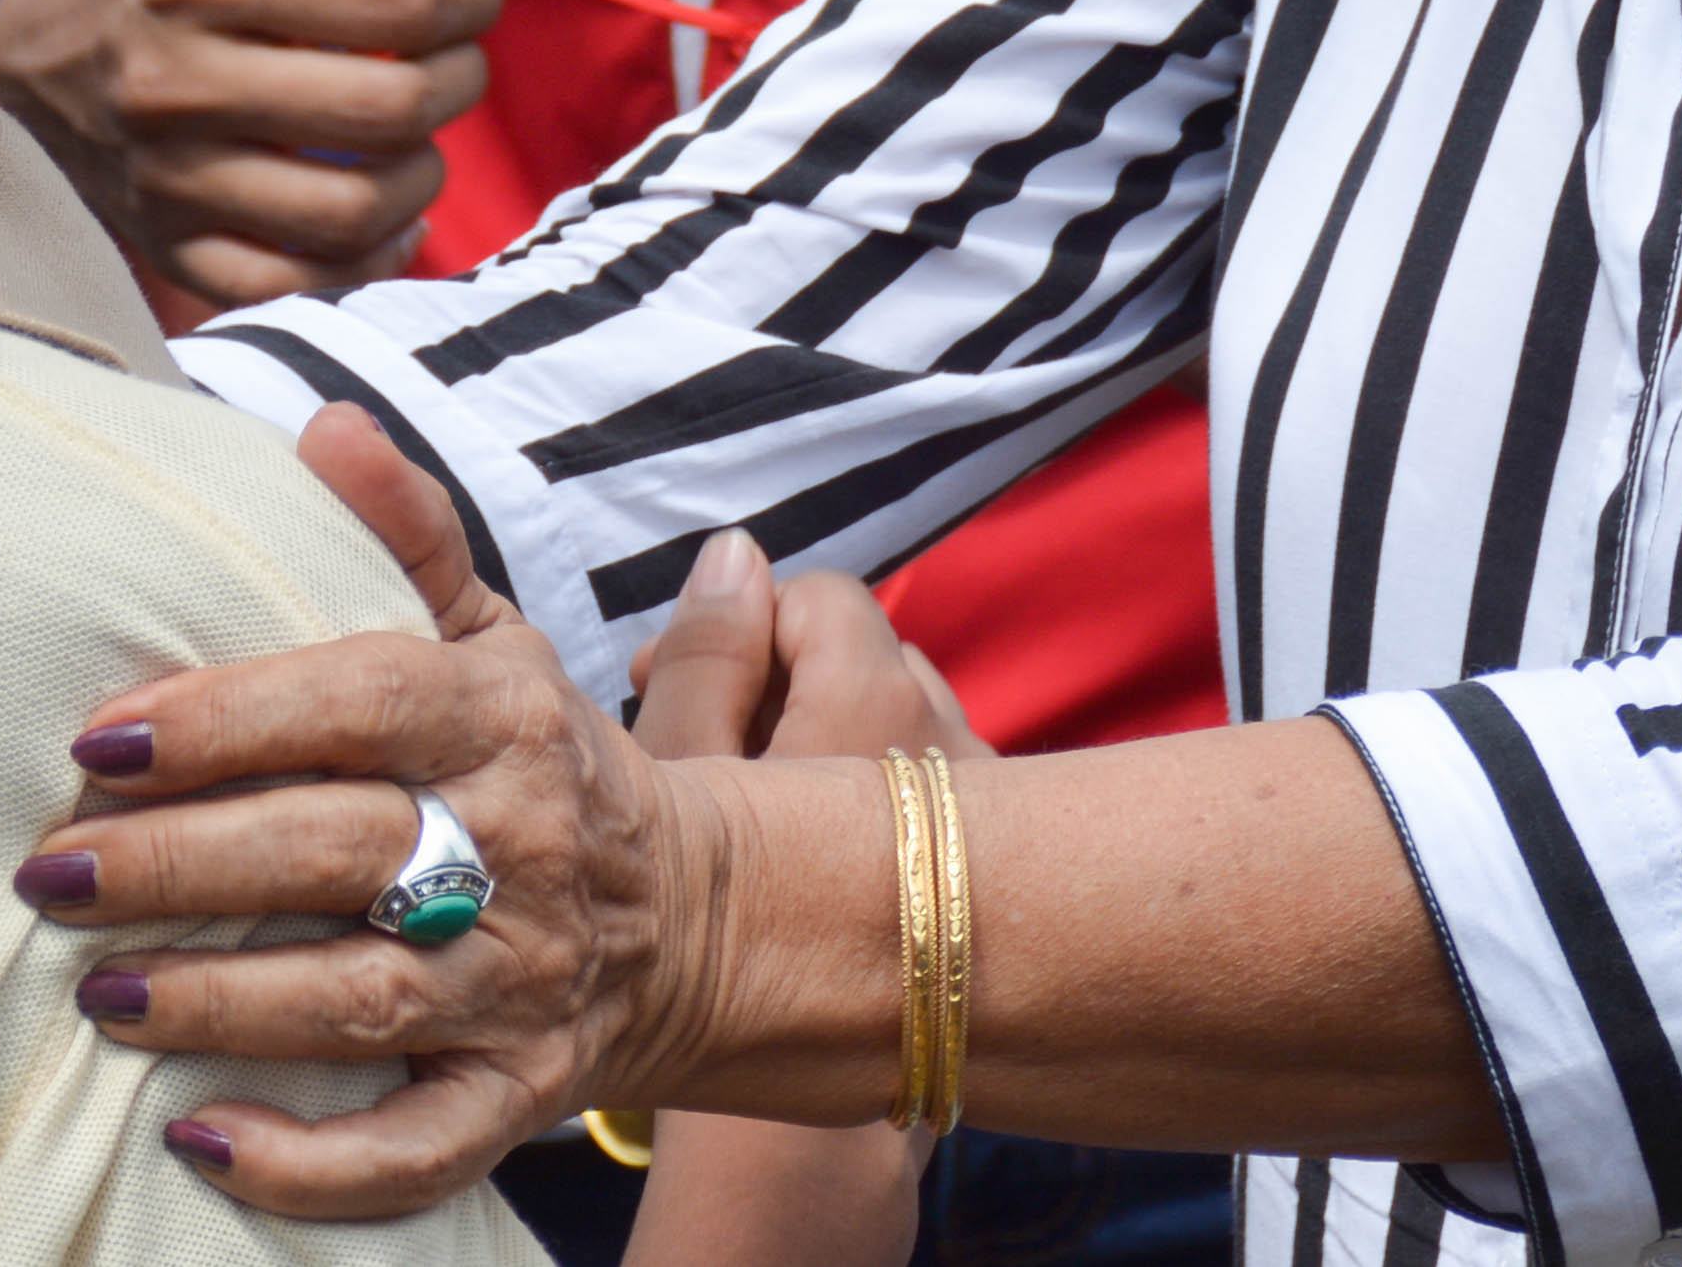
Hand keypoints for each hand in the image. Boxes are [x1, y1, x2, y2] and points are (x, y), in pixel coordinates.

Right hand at [0, 0, 497, 318]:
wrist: (37, 39)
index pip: (399, 1)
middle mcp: (173, 80)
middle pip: (389, 107)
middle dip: (460, 79)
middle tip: (454, 56)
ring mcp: (164, 176)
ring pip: (352, 212)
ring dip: (424, 173)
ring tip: (416, 130)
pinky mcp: (165, 244)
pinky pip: (294, 288)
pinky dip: (364, 260)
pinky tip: (383, 212)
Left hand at [52, 407, 748, 1216]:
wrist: (696, 912)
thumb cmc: (540, 760)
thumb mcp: (494, 634)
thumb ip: (407, 532)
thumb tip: (324, 425)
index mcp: (501, 720)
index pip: (360, 705)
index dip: (228, 720)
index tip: (99, 738)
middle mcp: (517, 850)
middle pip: (336, 855)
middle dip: (182, 866)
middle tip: (51, 873)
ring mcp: (519, 983)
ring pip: (359, 1001)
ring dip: (222, 1005)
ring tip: (98, 992)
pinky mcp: (516, 1096)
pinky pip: (417, 1146)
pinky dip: (313, 1164)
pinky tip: (201, 1145)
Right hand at [613, 541, 973, 1266]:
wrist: (814, 1127)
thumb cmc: (724, 949)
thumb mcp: (678, 779)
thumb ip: (704, 655)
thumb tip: (733, 553)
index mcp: (876, 701)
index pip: (822, 599)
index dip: (741, 635)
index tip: (678, 693)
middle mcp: (953, 742)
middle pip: (868, 666)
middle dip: (790, 696)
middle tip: (716, 769)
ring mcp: (991, 815)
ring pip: (902, 742)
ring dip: (837, 759)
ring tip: (767, 831)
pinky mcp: (1004, 884)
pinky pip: (937, 813)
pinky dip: (882, 824)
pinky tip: (824, 887)